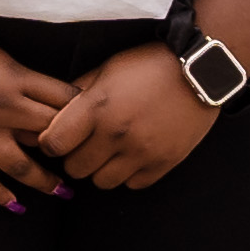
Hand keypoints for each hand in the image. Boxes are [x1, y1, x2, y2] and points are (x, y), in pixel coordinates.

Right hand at [0, 30, 69, 209]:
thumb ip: (21, 79)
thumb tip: (48, 100)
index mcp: (15, 78)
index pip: (65, 102)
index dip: (85, 117)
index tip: (97, 130)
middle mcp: (1, 107)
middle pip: (51, 136)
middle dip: (72, 151)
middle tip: (87, 163)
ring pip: (21, 166)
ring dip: (45, 182)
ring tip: (63, 191)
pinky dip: (0, 195)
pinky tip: (15, 204)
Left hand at [28, 48, 220, 194]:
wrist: (199, 71)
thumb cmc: (149, 65)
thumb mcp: (107, 68)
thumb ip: (78, 92)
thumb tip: (53, 111)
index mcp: (97, 107)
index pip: (54, 144)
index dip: (51, 144)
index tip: (58, 139)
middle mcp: (116, 133)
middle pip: (75, 168)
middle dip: (75, 158)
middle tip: (85, 145)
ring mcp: (141, 151)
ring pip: (102, 182)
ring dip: (101, 169)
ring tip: (110, 152)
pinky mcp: (163, 162)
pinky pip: (133, 184)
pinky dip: (129, 174)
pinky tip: (133, 155)